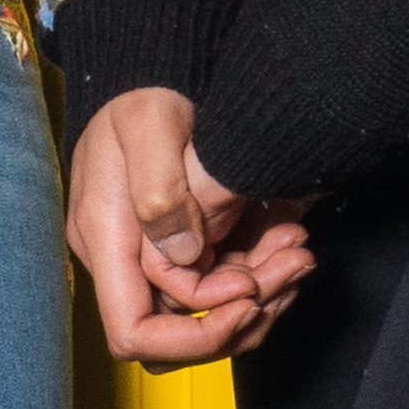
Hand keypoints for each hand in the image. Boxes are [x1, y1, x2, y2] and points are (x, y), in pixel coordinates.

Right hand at [63, 84, 316, 369]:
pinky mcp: (184, 245)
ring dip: (263, 293)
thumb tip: (184, 253)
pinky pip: (224, 281)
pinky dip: (263, 269)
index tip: (248, 301)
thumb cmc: (144, 91)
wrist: (153, 70)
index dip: (192, 338)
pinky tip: (291, 234)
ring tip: (300, 250)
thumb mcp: (147, 124)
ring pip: (210, 313)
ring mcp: (154, 257)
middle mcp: (126, 261)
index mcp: (108, 241)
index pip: (134, 332)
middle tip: (293, 267)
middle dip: (241, 316)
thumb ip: (159, 188)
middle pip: (178, 335)